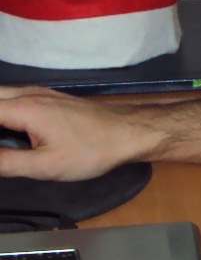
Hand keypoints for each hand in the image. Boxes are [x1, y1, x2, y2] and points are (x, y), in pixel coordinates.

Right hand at [0, 88, 154, 182]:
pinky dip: (2, 108)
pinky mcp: (49, 99)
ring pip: (1, 95)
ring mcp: (40, 94)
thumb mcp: (46, 165)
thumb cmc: (92, 149)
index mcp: (22, 108)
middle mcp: (27, 94)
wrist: (129, 132)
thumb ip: (8, 163)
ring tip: (2, 140)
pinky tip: (7, 127)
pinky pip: (13, 97)